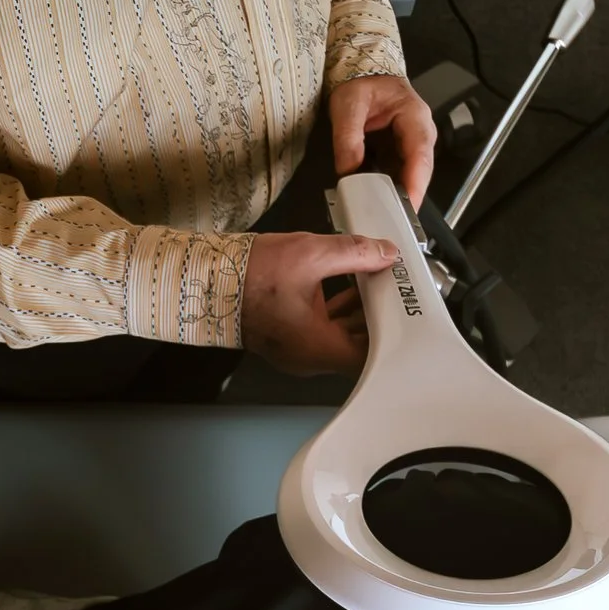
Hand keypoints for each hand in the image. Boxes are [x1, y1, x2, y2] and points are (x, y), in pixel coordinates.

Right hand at [243, 231, 397, 375]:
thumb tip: (382, 252)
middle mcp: (309, 358)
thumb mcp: (310, 255)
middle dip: (378, 317)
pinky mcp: (289, 338)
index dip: (392, 334)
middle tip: (392, 291)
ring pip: (342, 338)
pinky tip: (348, 286)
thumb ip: (354, 252)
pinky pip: (324, 330)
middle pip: (359, 347)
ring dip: (359, 313)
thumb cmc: (247, 278)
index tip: (402, 310)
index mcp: (318, 348)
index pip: (372, 355)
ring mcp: (298, 350)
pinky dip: (339, 311)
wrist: (206, 280)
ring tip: (374, 283)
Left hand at [329, 73, 435, 205]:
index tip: (410, 203)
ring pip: (411, 177)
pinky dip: (389, 190)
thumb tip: (348, 170)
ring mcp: (412, 145)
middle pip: (420, 171)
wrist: (363, 73)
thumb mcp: (348, 104)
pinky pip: (398, 176)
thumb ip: (348, 137)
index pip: (420, 154)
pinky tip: (377, 203)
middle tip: (394, 222)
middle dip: (409, 197)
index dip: (416, 182)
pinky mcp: (400, 154)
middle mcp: (420, 133)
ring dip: (399, 197)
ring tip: (384, 216)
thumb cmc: (362, 83)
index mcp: (414, 116)